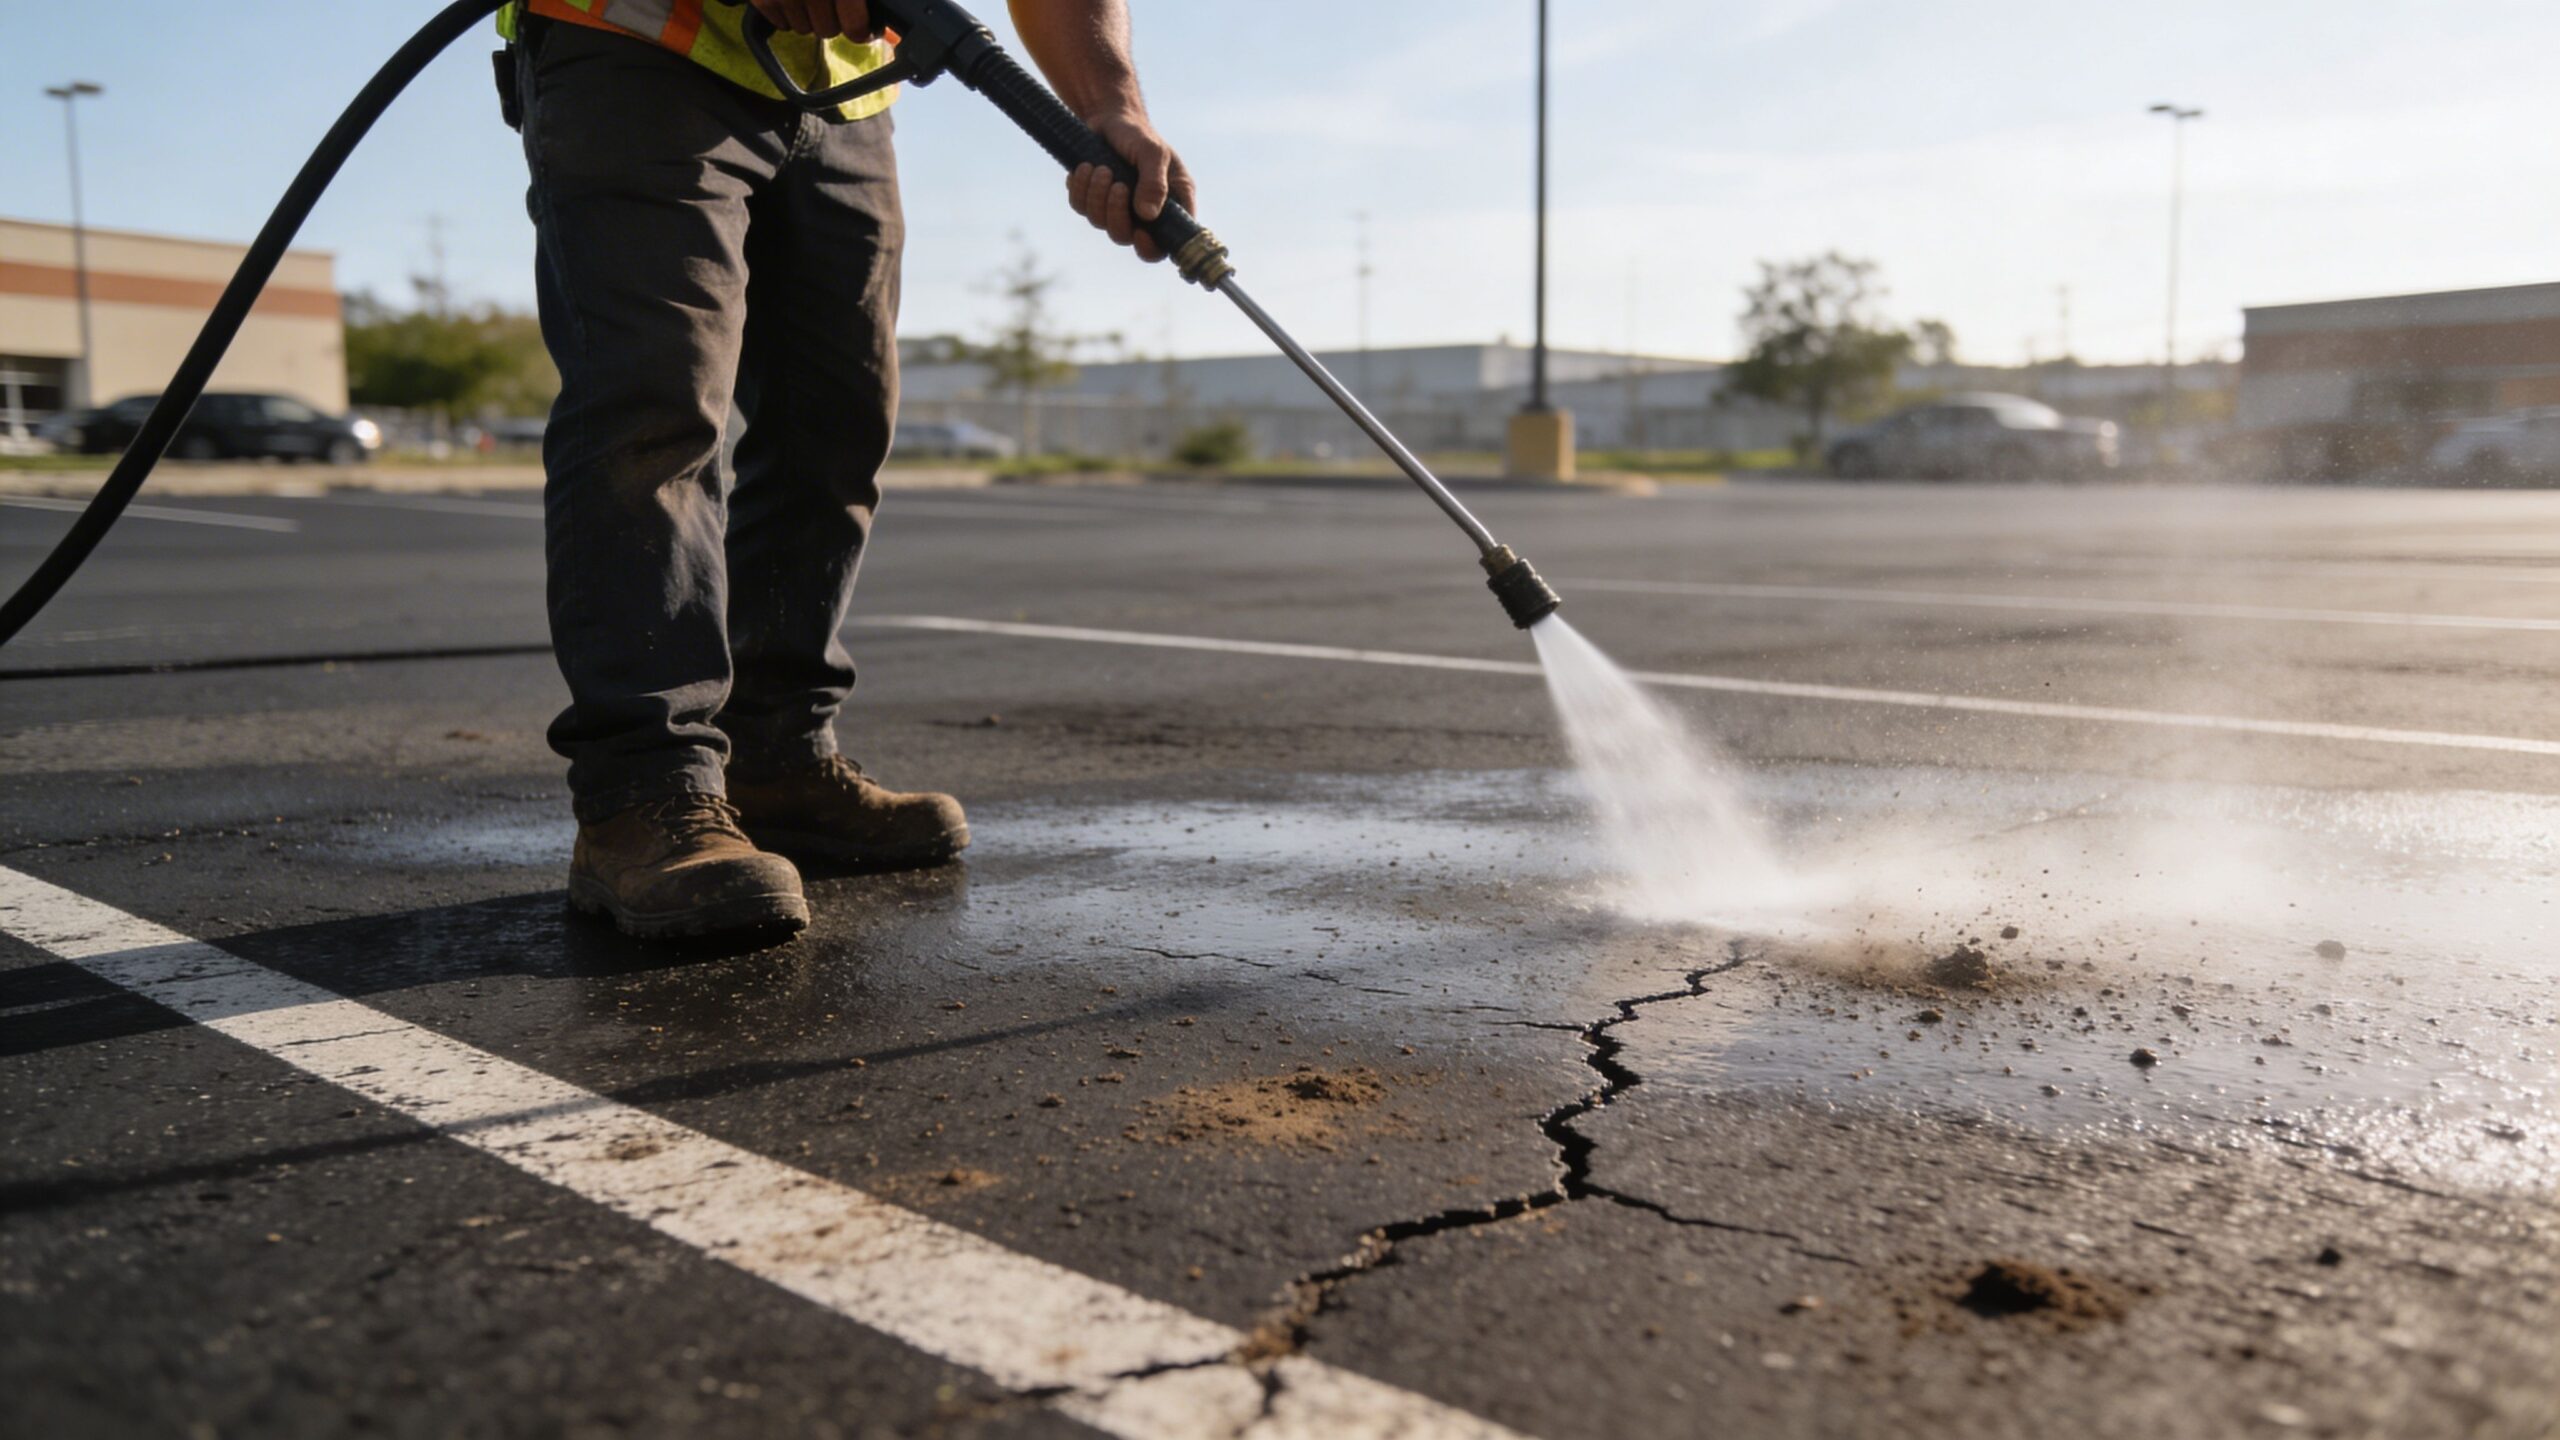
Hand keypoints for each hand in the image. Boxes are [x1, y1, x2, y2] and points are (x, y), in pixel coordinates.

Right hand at [748, 0, 875, 39]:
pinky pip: (780, 23)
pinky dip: (785, 13)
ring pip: (804, 29)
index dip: (861, 30)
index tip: (863, 28)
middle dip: (832, 19)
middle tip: (830, 1)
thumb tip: (878, 16)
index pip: (854, 26)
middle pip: (827, 30)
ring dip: (808, 16)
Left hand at [1066, 109, 1195, 262]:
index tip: (1141, 233)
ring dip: (1097, 195)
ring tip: (1101, 168)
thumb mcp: (1153, 152)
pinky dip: (1080, 188)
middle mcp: (1143, 213)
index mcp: (1169, 206)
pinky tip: (1086, 167)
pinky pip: (1081, 207)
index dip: (1152, 248)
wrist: (1110, 118)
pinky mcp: (1092, 200)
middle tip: (1117, 184)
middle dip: (1116, 213)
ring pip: (1100, 223)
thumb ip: (1154, 182)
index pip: (1164, 244)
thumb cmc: (1138, 135)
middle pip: (1125, 237)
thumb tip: (1148, 215)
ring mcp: (1116, 208)